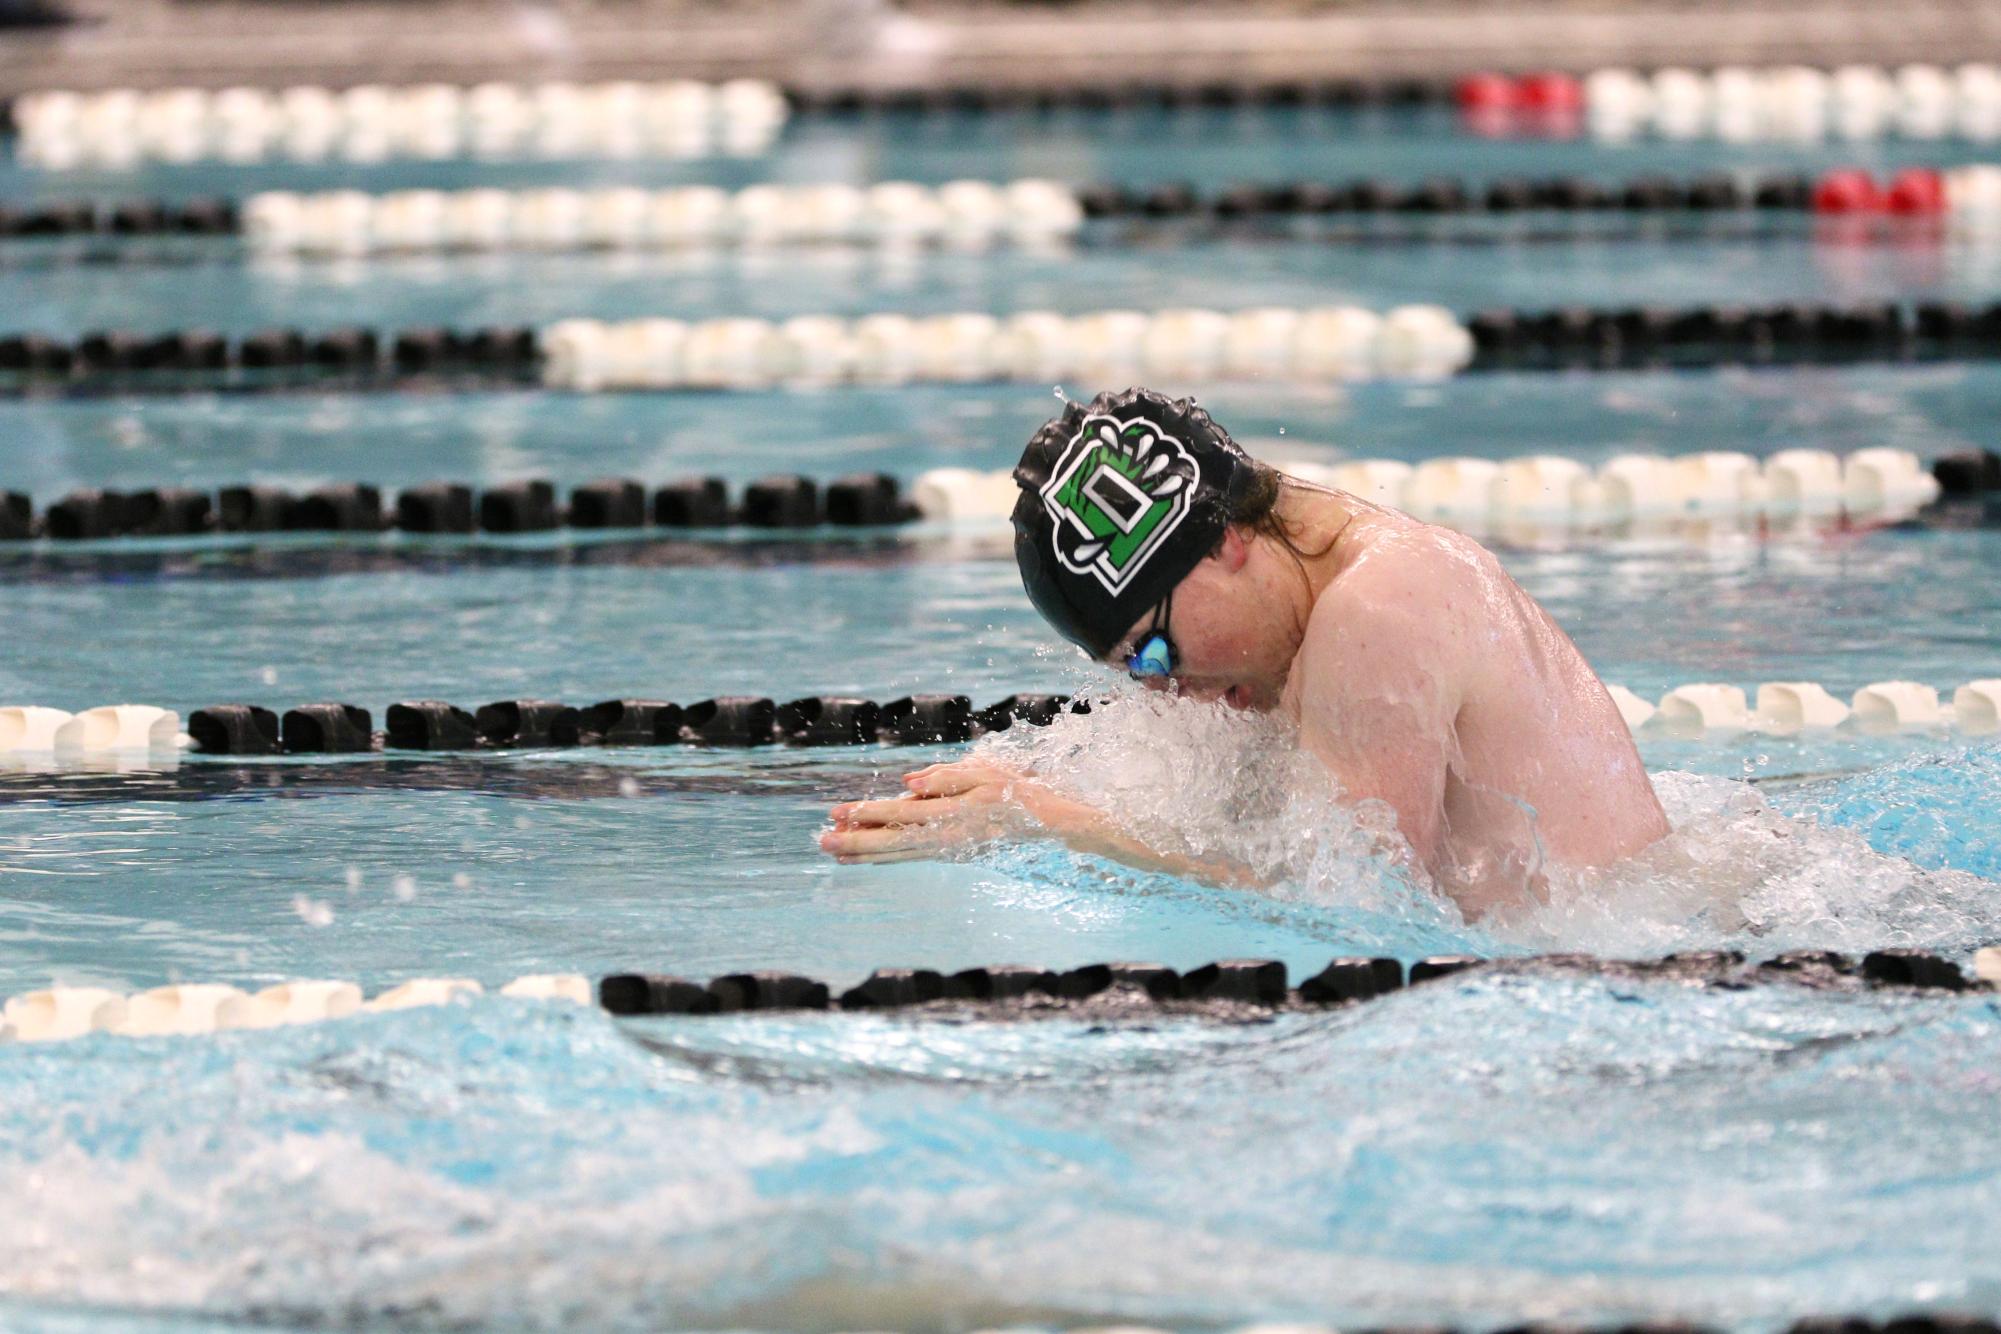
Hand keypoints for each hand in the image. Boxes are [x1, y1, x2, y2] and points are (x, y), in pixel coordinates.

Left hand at [819, 758, 1053, 863]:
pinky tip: (866, 858)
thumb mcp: (983, 772)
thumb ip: (945, 777)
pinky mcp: (948, 853)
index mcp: (950, 812)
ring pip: (897, 854)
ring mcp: (946, 848)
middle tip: (822, 842)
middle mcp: (944, 836)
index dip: (867, 813)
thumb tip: (908, 783)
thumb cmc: (1013, 790)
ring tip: (834, 853)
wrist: (1043, 822)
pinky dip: (885, 858)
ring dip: (864, 854)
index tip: (837, 813)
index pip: (899, 813)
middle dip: (854, 842)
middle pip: (891, 842)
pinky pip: (910, 857)